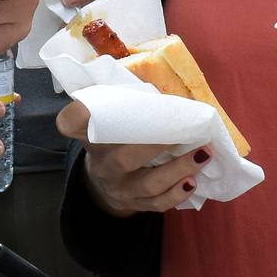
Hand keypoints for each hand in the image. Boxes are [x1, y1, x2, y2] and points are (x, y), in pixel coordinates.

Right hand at [55, 99, 208, 216]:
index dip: (78, 115)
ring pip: (148, 184)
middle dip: (156, 145)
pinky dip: (177, 193)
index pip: (72, 124)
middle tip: (184, 130)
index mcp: (90, 137)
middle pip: (123, 158)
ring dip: (179, 169)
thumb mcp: (108, 123)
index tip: (93, 105)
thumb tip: (158, 71)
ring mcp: (119, 188)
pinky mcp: (135, 205)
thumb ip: (122, 102)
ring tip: (203, 154)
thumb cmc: (114, 141)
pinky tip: (193, 181)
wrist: (104, 185)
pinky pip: (157, 204)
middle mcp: (102, 164)